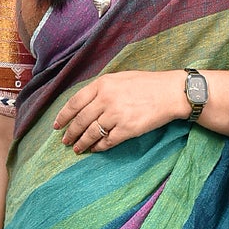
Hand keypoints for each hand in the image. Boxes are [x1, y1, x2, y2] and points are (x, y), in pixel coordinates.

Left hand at [52, 71, 179, 151]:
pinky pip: (107, 141)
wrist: (171, 93)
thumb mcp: (119, 78)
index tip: (57, 125)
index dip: (63, 116)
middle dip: (70, 133)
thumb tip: (83, 104)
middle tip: (65, 141)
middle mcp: (106, 99)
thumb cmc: (146, 84)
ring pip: (91, 133)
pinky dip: (98, 147)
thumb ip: (101, 89)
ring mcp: (116, 115)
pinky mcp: (127, 129)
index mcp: (102, 84)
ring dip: (82, 143)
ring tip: (77, 149)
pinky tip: (95, 149)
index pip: (75, 102)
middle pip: (80, 120)